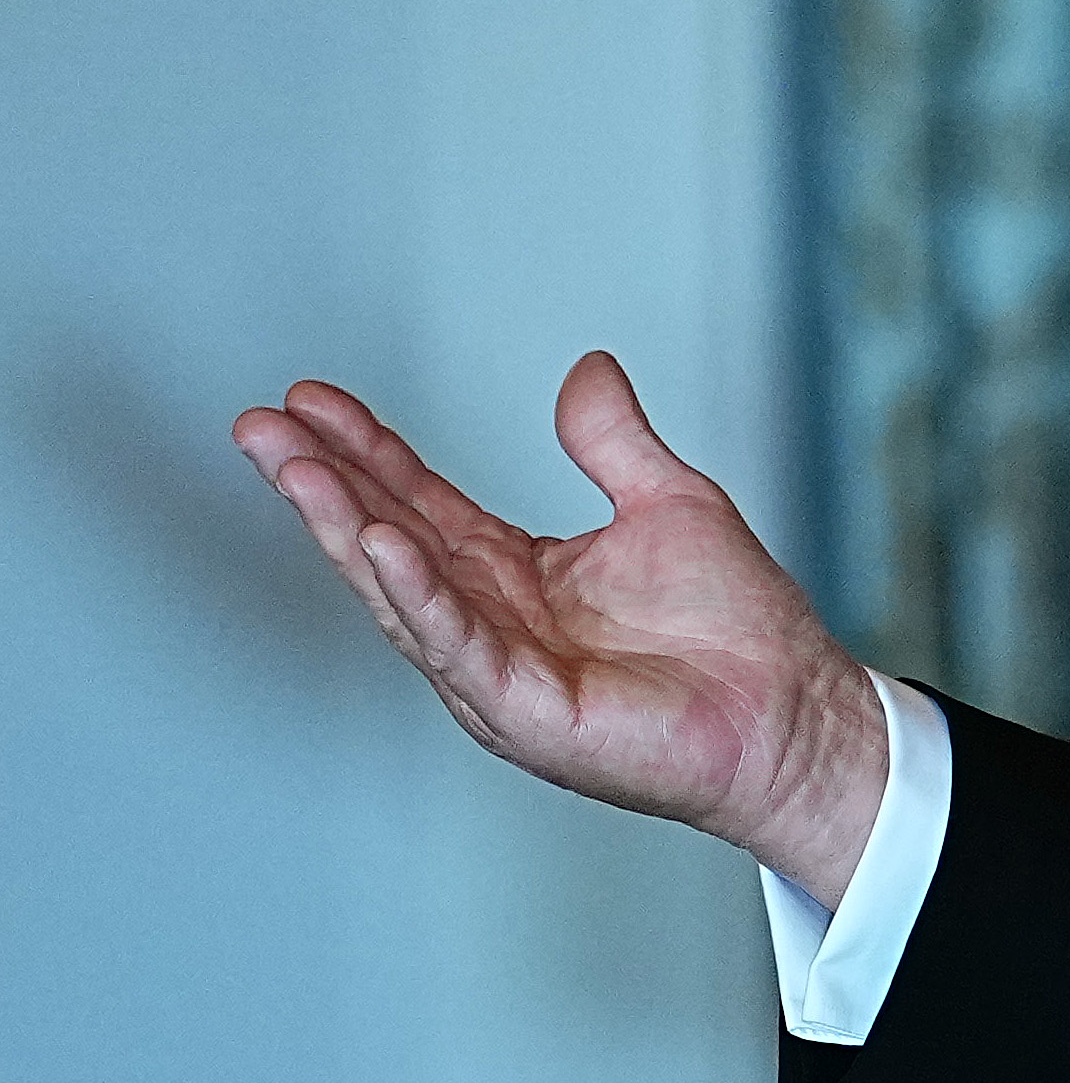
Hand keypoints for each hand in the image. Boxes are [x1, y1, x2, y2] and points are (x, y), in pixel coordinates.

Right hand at [233, 352, 887, 905]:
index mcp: (518, 575)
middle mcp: (494, 621)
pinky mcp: (525, 708)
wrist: (794, 713)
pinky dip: (416, 594)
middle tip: (262, 425)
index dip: (366, 450)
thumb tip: (586, 370)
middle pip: (388, 538)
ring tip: (295, 468)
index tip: (311, 399)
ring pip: (403, 589)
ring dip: (346, 527)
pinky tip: (378, 544)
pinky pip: (457, 645)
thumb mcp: (670, 503)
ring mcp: (499, 670)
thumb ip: (613, 441)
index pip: (420, 500)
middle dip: (322, 480)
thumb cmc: (742, 630)